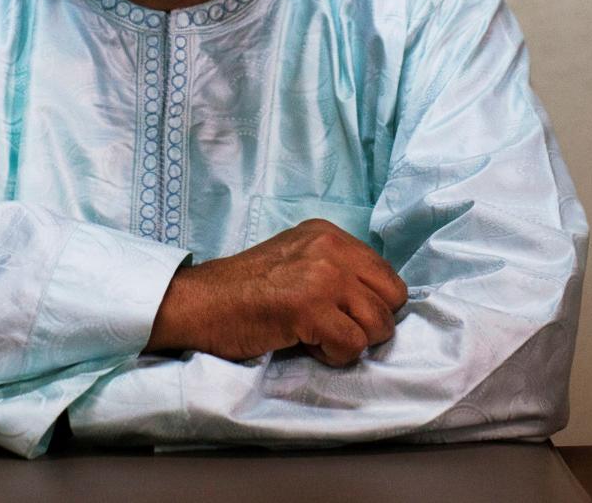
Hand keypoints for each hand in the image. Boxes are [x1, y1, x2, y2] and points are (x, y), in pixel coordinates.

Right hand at [146, 218, 406, 366]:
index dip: (370, 304)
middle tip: (332, 329)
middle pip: (392, 299)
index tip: (339, 314)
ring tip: (316, 336)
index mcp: (328, 234)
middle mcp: (331, 247)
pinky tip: (305, 344)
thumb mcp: (296, 260)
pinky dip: (334, 356)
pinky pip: (353, 345)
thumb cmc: (243, 290)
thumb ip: (334, 269)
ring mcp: (323, 275)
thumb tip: (376, 301)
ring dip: (351, 342)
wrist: (199, 303)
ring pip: (379, 325)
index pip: (386, 276)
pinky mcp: (311, 307)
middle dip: (368, 324)